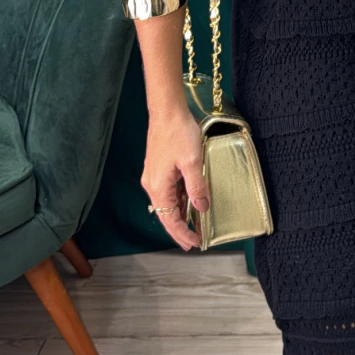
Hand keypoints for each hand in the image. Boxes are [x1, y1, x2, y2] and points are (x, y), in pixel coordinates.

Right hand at [141, 104, 208, 250]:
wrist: (167, 111)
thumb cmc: (178, 133)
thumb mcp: (193, 162)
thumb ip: (197, 187)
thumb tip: (201, 208)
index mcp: (158, 186)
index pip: (169, 219)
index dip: (182, 233)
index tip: (195, 243)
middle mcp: (152, 184)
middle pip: (165, 214)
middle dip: (179, 230)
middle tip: (192, 243)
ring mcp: (155, 176)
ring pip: (168, 203)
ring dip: (180, 216)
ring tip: (194, 227)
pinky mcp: (159, 169)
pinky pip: (170, 191)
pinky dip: (180, 201)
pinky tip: (190, 203)